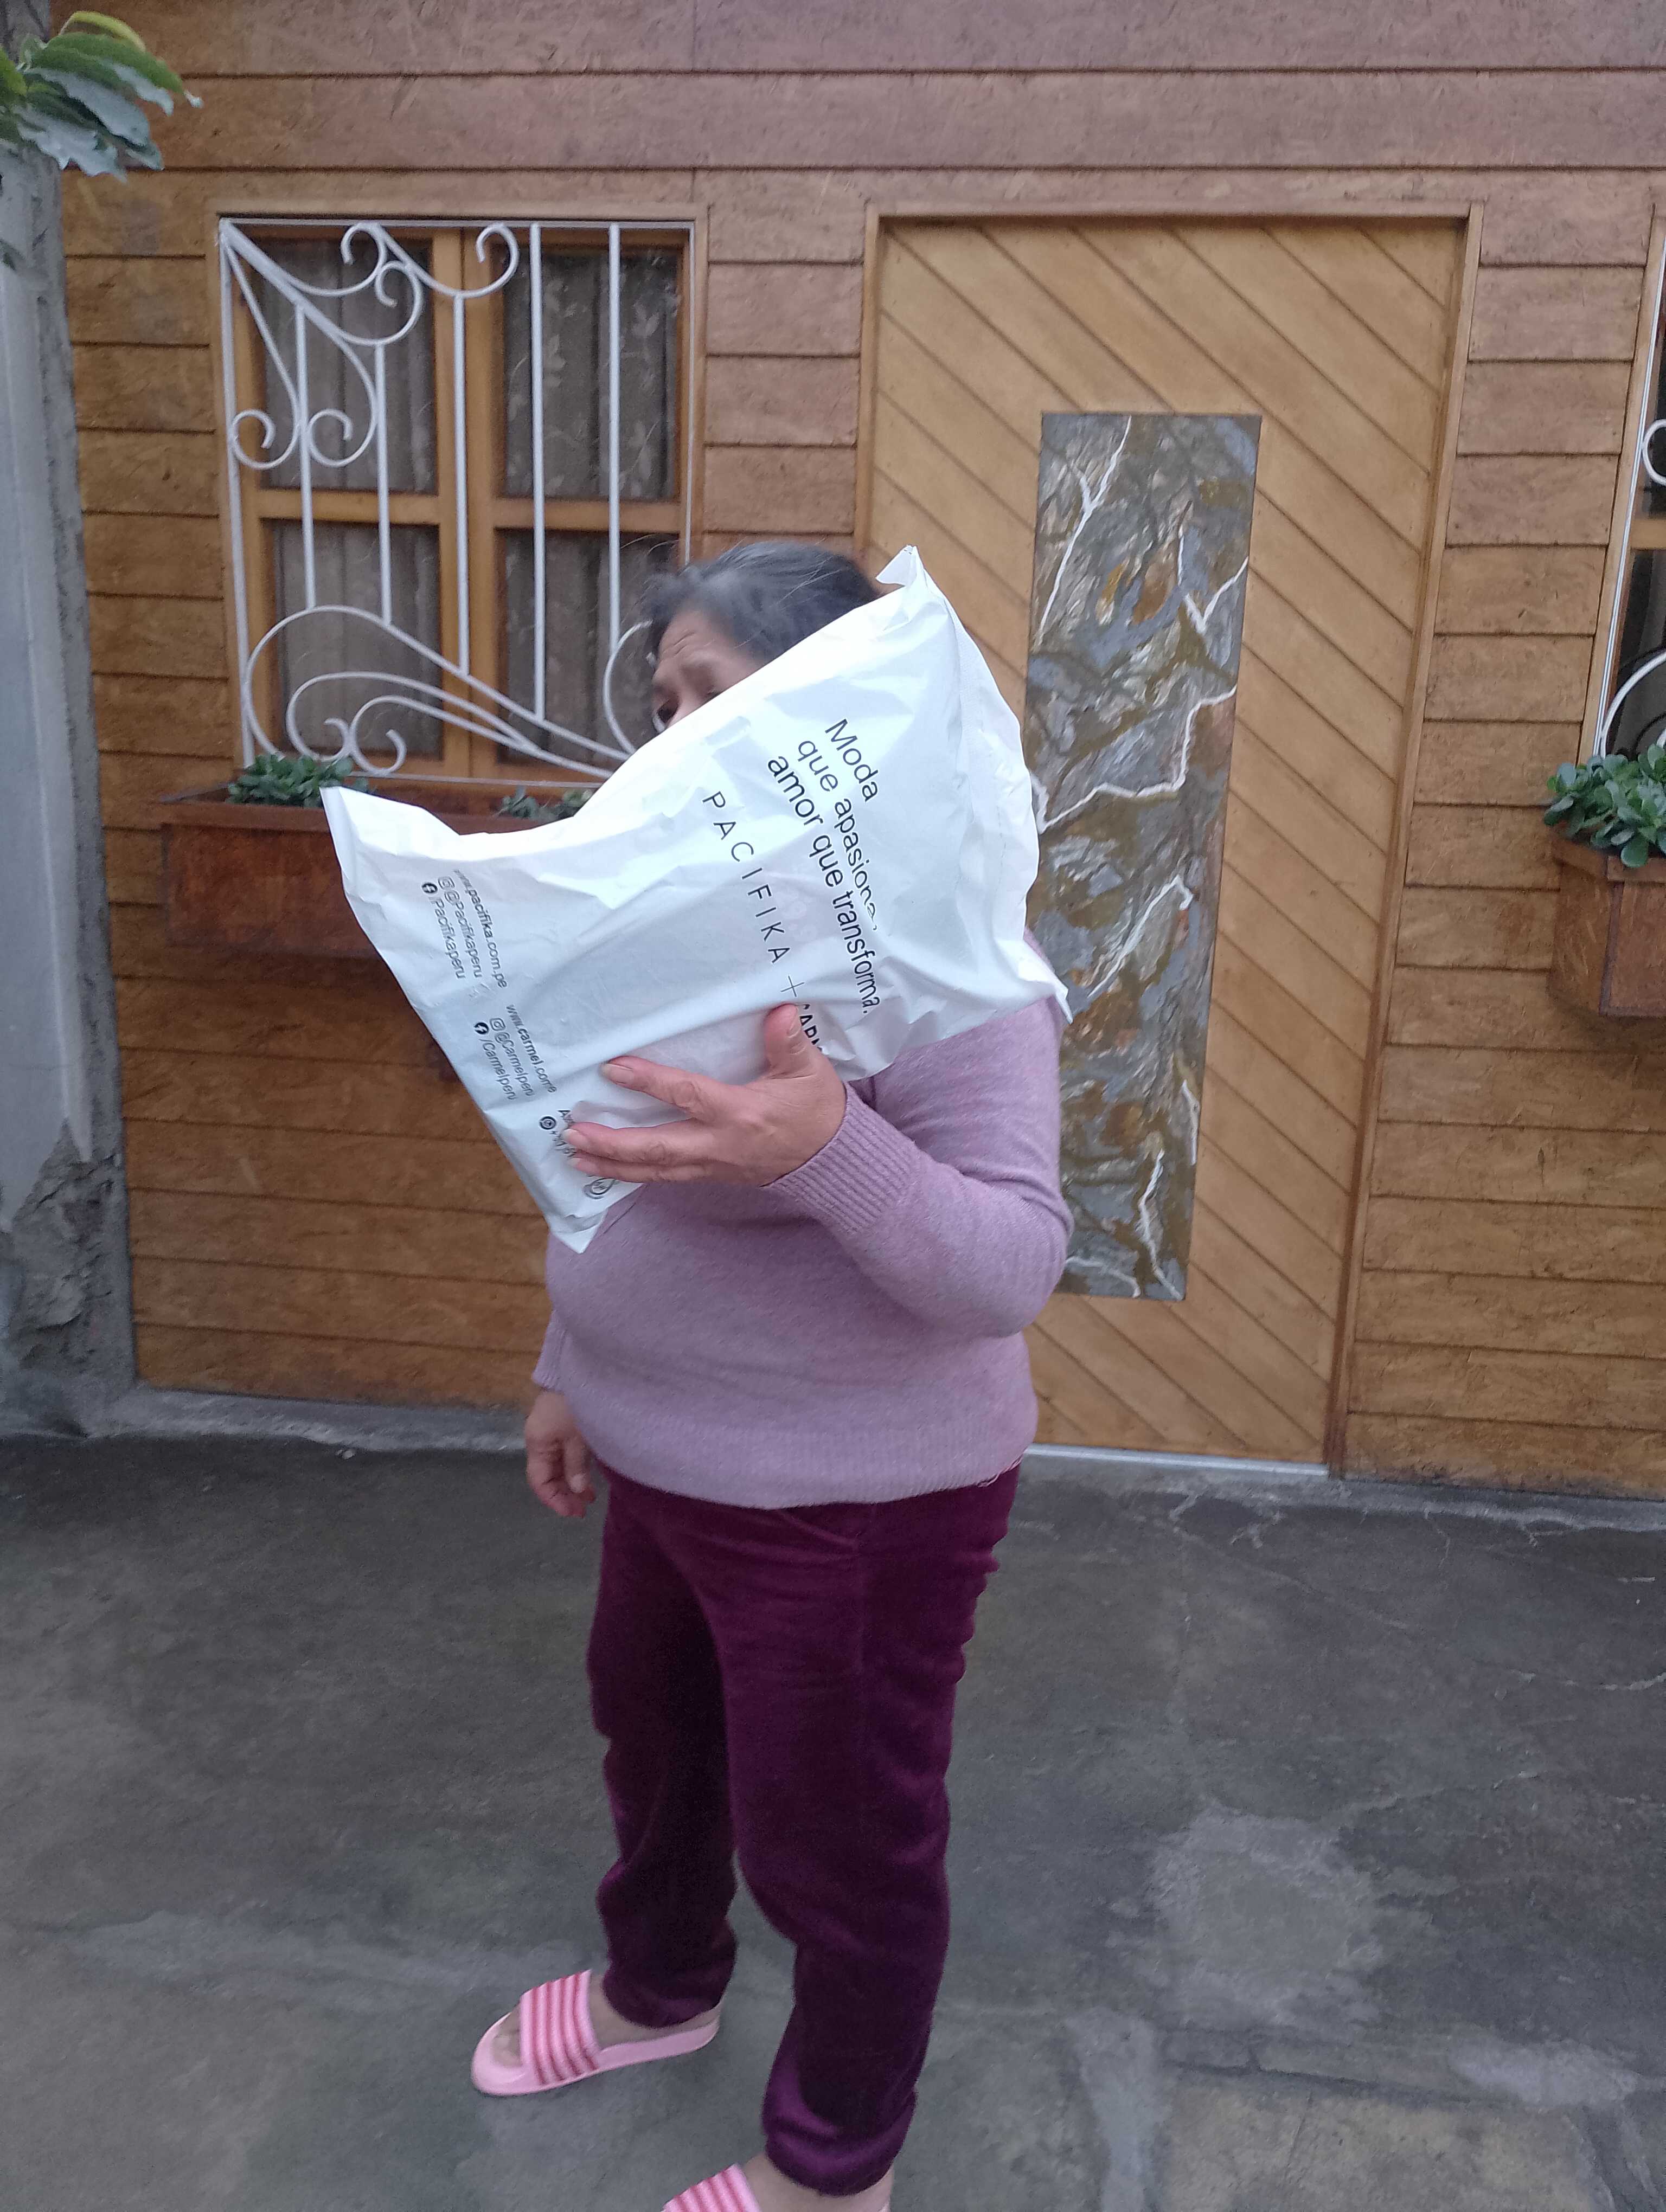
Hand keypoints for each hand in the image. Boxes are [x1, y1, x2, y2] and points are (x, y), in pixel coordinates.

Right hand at [524, 1389, 595, 1518]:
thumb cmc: (576, 1403)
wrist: (582, 1368)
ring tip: (589, 1497)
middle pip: (548, 1475)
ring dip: (571, 1482)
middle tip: (584, 1509)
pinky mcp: (562, 1425)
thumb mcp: (578, 1436)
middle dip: (564, 1493)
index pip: (539, 1480)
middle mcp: (540, 1439)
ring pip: (557, 1465)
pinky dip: (575, 1467)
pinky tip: (588, 1477)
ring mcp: (551, 1432)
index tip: (572, 1512)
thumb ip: (576, 1465)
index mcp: (537, 1442)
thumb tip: (577, 1490)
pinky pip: (565, 1453)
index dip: (553, 1499)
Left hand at [566, 1005, 845, 1186]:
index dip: (649, 1082)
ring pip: (655, 1170)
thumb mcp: (810, 1072)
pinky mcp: (710, 1176)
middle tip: (573, 1131)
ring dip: (613, 1164)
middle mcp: (720, 1145)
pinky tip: (608, 1167)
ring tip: (575, 1156)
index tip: (614, 1069)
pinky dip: (634, 1174)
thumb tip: (778, 1011)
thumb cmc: (817, 1110)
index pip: (687, 1095)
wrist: (831, 1161)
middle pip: (658, 1147)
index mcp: (741, 1113)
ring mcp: (713, 1166)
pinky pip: (666, 1177)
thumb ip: (789, 1043)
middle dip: (613, 1142)